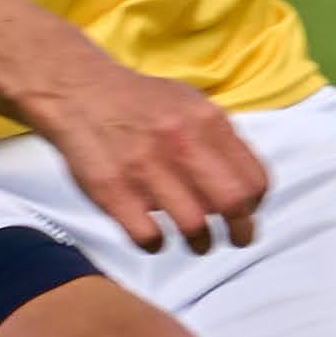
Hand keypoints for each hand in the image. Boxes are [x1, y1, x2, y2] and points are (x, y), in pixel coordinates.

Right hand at [19, 51, 270, 252]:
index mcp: (206, 121)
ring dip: (201, 242)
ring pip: (194, 228)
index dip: (256, 204)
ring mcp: (145, 169)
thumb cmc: (140, 104)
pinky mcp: (113, 192)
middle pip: (232, 205)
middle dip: (241, 232)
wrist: (79, 93)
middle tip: (236, 239)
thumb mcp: (190, 103)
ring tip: (197, 241)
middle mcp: (180, 143)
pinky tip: (154, 234)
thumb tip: (249, 186)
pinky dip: (157, 244)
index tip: (248, 211)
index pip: (254, 179)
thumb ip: (220, 140)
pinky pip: (150, 238)